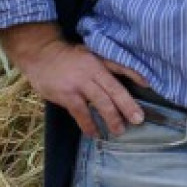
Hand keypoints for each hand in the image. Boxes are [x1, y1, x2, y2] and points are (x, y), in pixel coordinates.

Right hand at [0, 22, 145, 137]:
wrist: (40, 53)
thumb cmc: (72, 56)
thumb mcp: (94, 54)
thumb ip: (116, 67)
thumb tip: (143, 80)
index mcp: (99, 63)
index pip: (120, 73)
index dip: (134, 82)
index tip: (146, 93)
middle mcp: (90, 73)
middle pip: (112, 91)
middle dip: (126, 107)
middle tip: (137, 121)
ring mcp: (77, 84)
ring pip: (99, 103)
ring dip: (110, 119)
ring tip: (118, 132)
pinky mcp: (65, 95)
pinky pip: (80, 113)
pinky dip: (88, 125)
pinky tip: (94, 133)